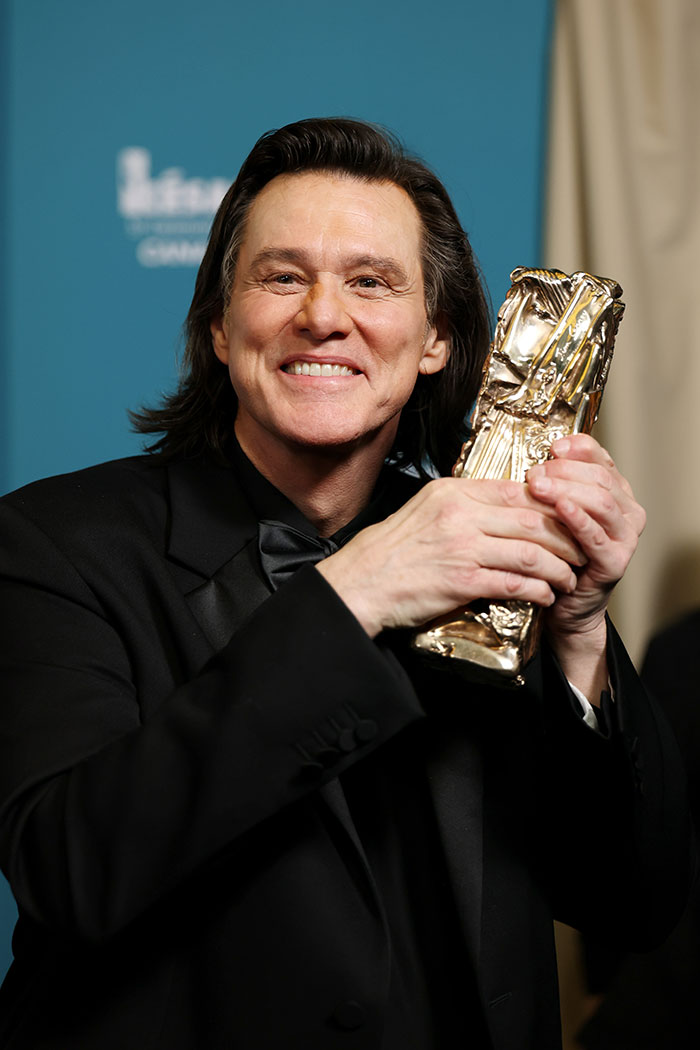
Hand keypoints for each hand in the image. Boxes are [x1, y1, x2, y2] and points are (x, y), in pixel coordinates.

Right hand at [316, 475, 584, 637]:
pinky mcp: (462, 581)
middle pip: (532, 519)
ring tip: (569, 576)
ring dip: (558, 567)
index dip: (551, 504)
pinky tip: (546, 595)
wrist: (361, 582)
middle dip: (565, 536)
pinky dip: (538, 590)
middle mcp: (460, 514)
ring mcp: (462, 547)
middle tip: (580, 548)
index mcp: (453, 492)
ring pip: (531, 551)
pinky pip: (515, 582)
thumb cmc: (393, 550)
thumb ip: (464, 504)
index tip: (568, 518)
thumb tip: (504, 504)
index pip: (517, 490)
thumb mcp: (425, 509)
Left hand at [526, 434, 645, 638]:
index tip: (551, 447)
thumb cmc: (558, 552)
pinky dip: (578, 519)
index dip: (577, 448)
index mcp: (616, 492)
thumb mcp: (557, 512)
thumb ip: (556, 485)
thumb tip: (543, 457)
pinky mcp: (615, 562)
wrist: (565, 602)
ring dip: (566, 490)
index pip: (601, 458)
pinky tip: (560, 509)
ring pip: (600, 502)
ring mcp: (625, 537)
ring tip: (538, 486)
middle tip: (534, 473)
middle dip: (564, 471)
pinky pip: (596, 536)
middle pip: (600, 478)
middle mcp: (627, 512)